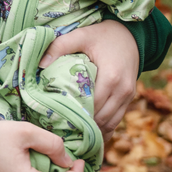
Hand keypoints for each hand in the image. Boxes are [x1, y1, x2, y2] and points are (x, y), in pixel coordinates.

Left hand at [38, 22, 138, 141]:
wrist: (130, 34)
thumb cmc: (103, 35)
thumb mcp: (81, 35)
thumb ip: (60, 46)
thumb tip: (41, 64)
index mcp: (111, 77)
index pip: (91, 106)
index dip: (75, 116)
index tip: (57, 122)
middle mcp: (123, 90)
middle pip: (101, 119)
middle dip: (82, 127)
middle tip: (61, 134)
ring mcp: (129, 96)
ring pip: (110, 124)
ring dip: (93, 131)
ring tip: (72, 137)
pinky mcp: (130, 99)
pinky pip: (116, 120)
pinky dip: (103, 128)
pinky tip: (88, 135)